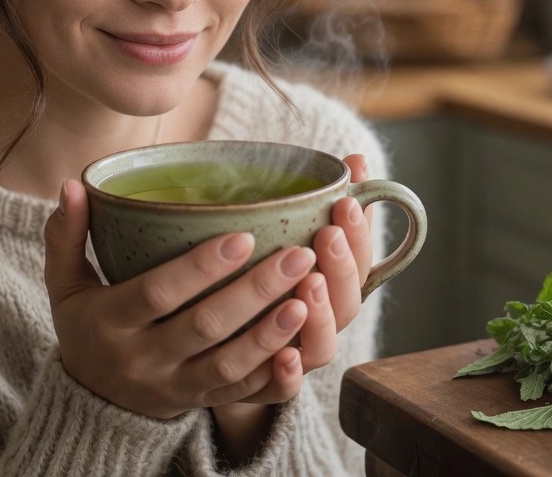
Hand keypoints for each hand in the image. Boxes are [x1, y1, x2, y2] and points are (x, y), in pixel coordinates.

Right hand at [43, 179, 314, 419]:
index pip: (157, 293)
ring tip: (308, 298)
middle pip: (205, 327)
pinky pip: (244, 395)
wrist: (94, 403)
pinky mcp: (203, 403)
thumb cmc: (87, 325)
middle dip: (254, 291)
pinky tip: (303, 347)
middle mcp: (143, 359)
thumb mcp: (65, 285)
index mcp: (109, 323)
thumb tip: (72, 184)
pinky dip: (276, 376)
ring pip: (230, 367)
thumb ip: (66, 235)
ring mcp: (176, 387)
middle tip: (298, 255)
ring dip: (271, 334)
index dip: (200, 268)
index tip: (244, 236)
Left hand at [225, 153, 375, 406]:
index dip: (361, 236)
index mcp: (329, 287)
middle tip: (327, 234)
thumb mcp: (281, 238)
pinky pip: (278, 392)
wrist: (190, 353)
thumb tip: (354, 160)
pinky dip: (287, 378)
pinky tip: (285, 358)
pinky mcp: (255, 387)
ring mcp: (290, 359)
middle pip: (348, 305)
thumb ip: (312, 206)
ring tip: (310, 283)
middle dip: (343, 267)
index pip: (361, 263)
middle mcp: (316, 325)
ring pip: (320, 348)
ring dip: (321, 316)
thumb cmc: (243, 283)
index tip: (346, 203)